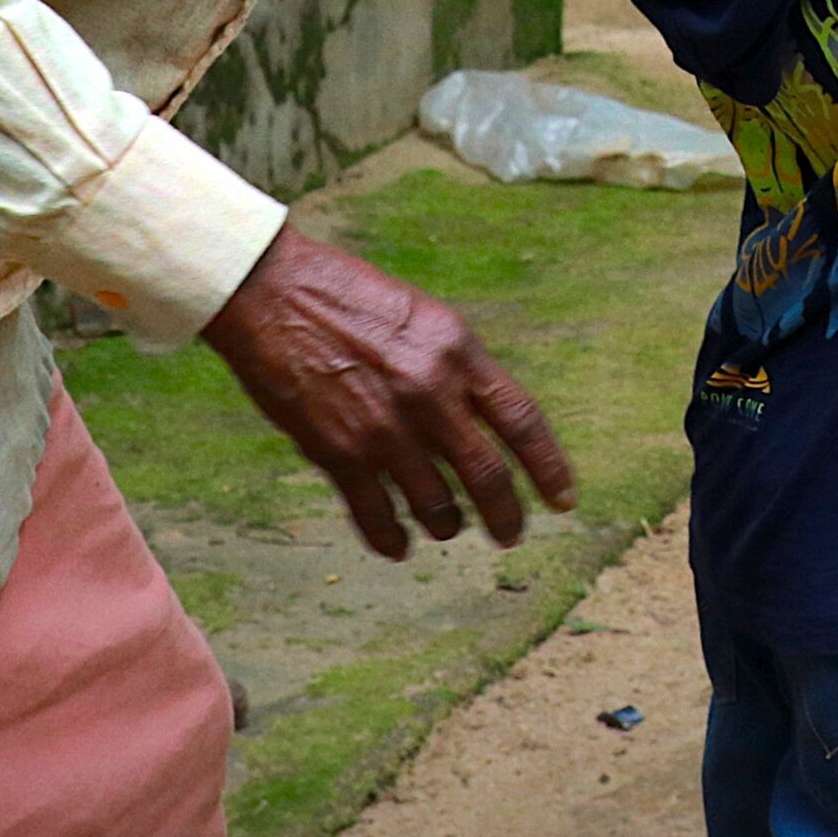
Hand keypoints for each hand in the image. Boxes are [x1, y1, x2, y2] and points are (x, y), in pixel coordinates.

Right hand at [203, 224, 574, 560]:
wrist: (273, 291)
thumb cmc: (348, 296)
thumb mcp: (423, 317)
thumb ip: (455, 368)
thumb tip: (481, 421)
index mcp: (457, 349)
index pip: (522, 419)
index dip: (549, 466)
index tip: (564, 499)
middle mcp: (429, 392)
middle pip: (487, 476)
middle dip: (505, 516)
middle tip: (509, 534)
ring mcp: (384, 427)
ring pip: (436, 507)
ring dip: (446, 525)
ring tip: (447, 527)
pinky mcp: (338, 453)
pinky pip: (377, 517)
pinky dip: (392, 538)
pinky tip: (397, 544)